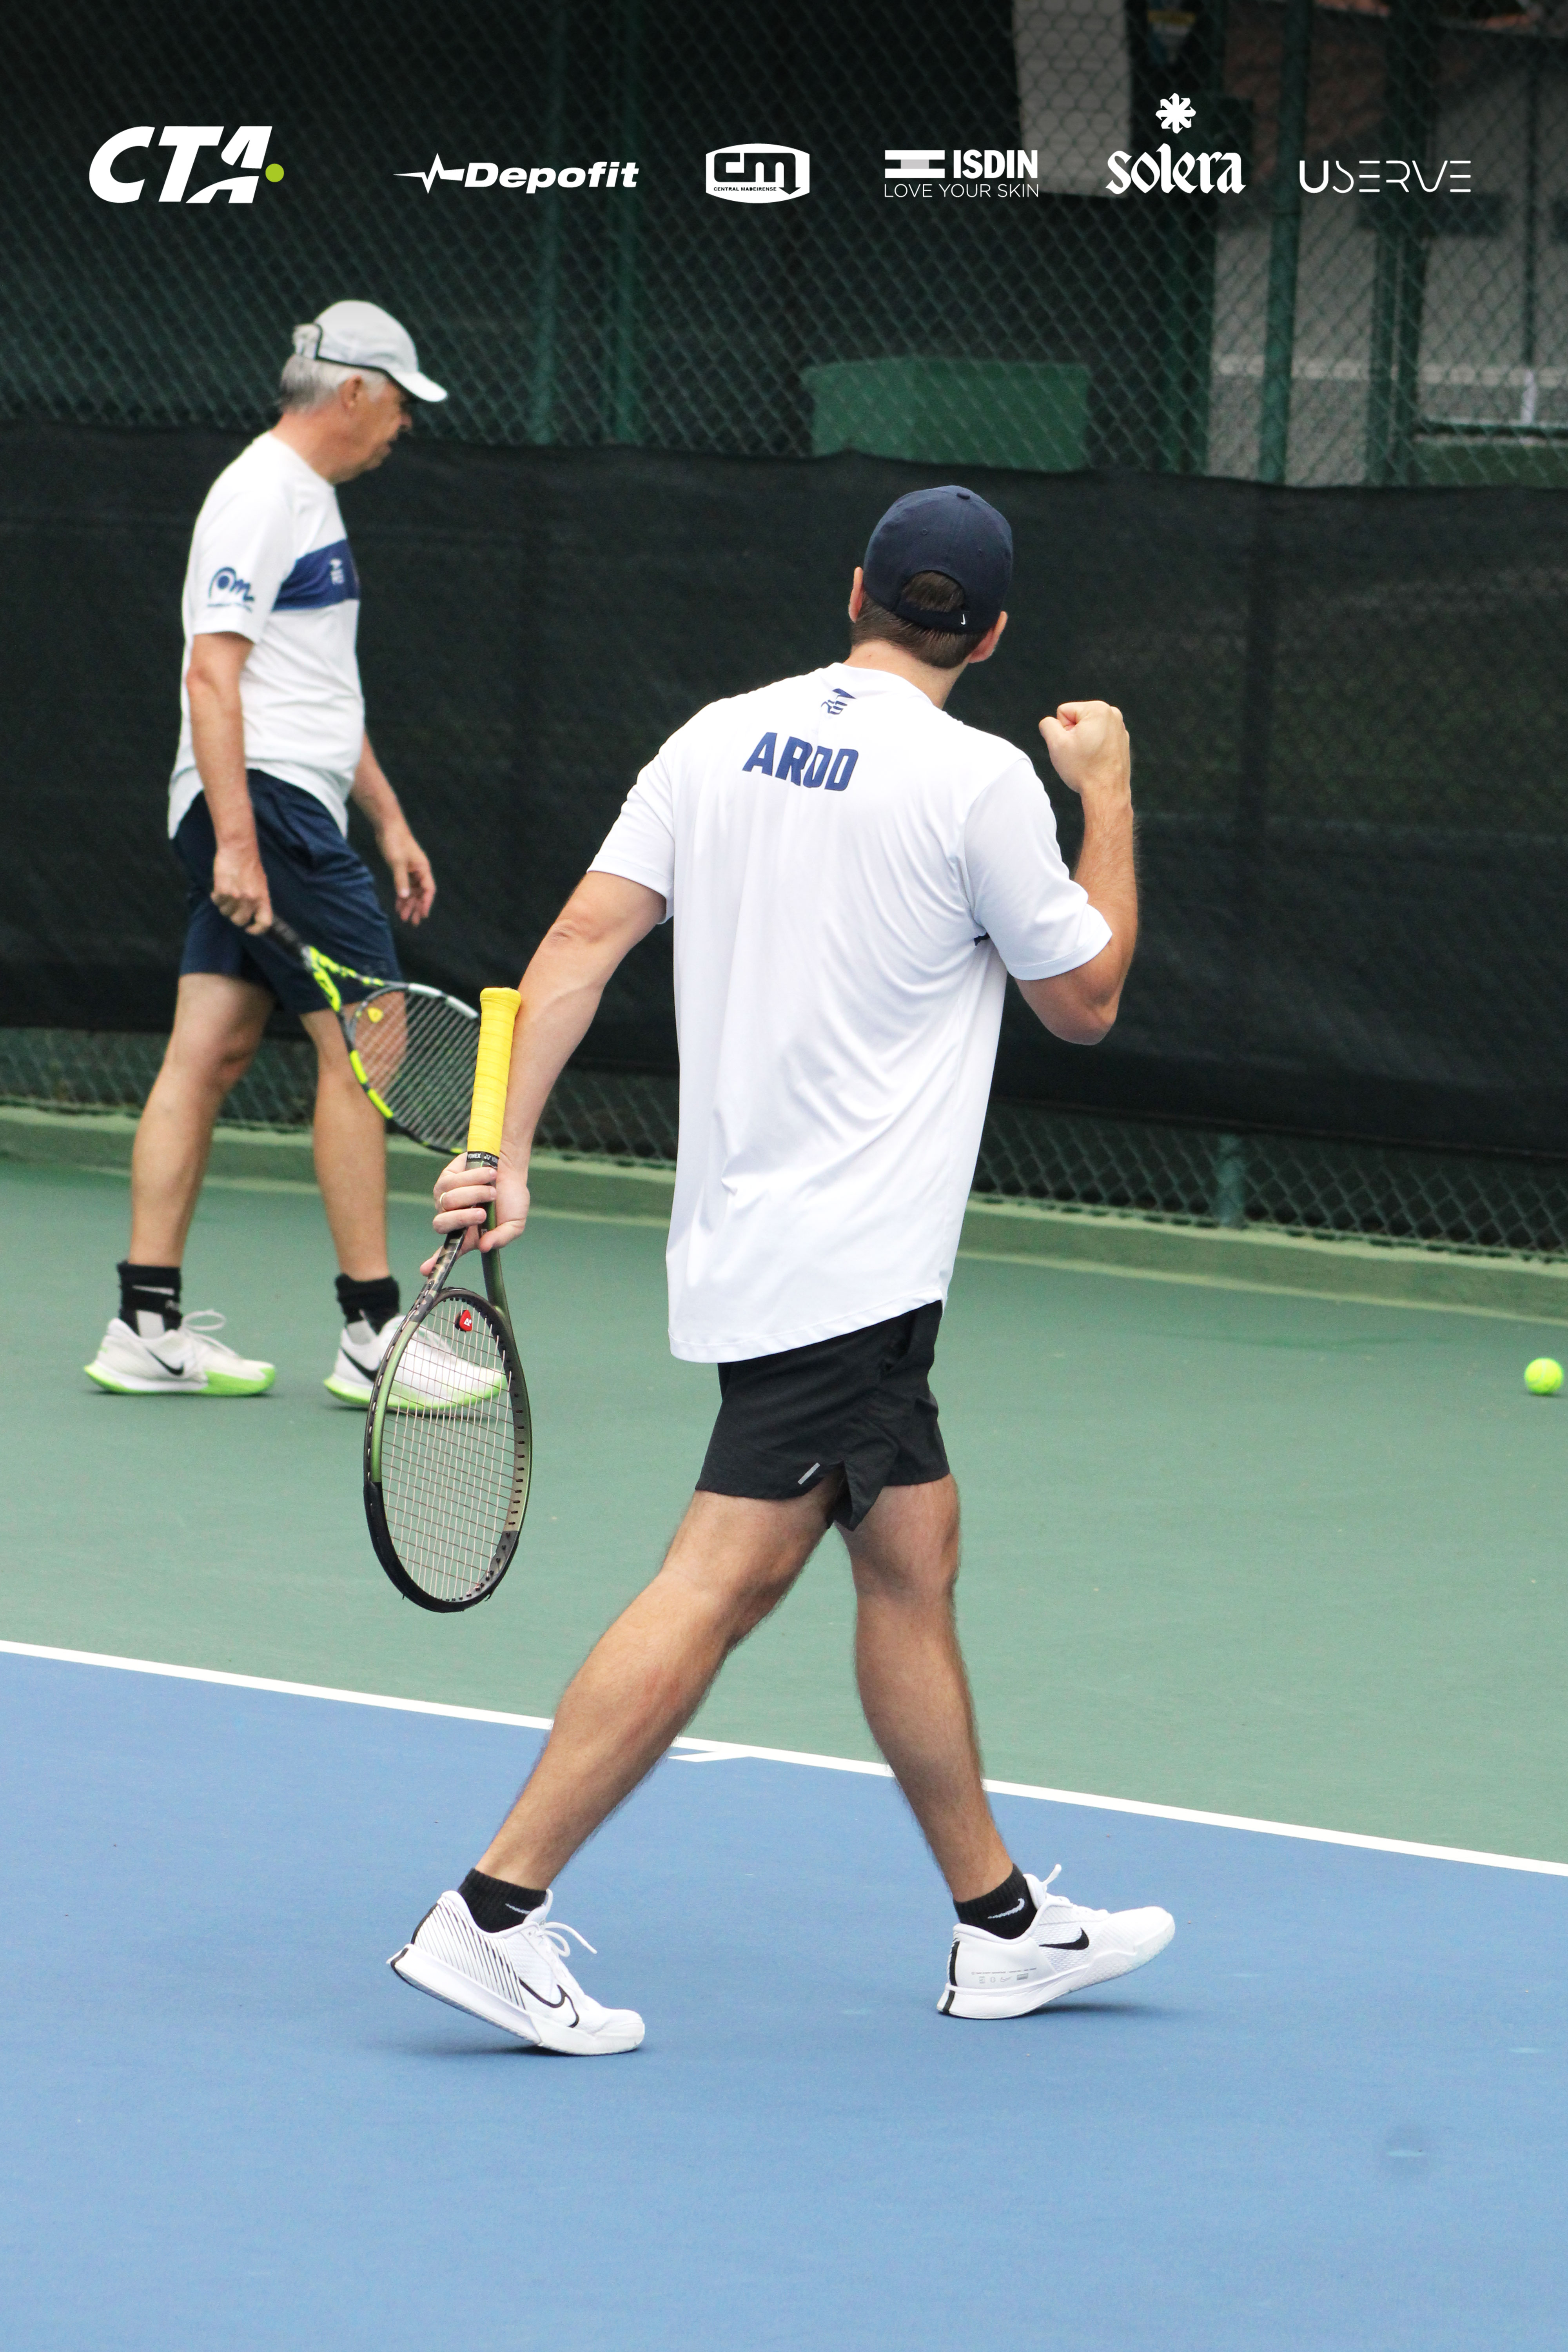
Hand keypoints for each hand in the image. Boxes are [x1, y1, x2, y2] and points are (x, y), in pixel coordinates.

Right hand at [211, 838, 271, 933]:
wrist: (239, 849)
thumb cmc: (251, 865)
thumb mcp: (261, 883)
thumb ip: (258, 899)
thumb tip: (253, 913)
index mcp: (262, 898)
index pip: (264, 923)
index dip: (257, 930)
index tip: (250, 929)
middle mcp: (250, 900)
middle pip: (240, 921)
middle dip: (235, 917)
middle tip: (234, 909)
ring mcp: (235, 897)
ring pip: (226, 912)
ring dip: (225, 906)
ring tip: (227, 893)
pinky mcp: (222, 891)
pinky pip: (217, 902)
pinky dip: (216, 897)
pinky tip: (219, 888)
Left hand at [378, 820, 435, 924]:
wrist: (387, 826)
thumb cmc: (395, 841)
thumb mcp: (397, 862)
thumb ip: (401, 880)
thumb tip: (405, 897)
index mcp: (423, 868)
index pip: (428, 890)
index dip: (426, 903)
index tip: (423, 915)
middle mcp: (419, 871)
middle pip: (421, 893)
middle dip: (417, 908)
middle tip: (413, 922)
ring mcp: (411, 870)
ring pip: (412, 891)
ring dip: (408, 904)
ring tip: (403, 917)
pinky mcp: (403, 869)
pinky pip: (405, 886)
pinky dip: (402, 896)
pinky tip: (398, 905)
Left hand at [422, 1153, 530, 1274]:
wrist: (511, 1169)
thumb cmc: (511, 1199)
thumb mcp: (514, 1224)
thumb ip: (501, 1238)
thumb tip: (484, 1247)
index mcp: (467, 1235)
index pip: (447, 1251)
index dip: (435, 1262)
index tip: (426, 1270)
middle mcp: (452, 1217)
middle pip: (441, 1224)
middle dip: (462, 1218)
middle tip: (482, 1213)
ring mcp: (446, 1198)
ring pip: (450, 1199)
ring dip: (476, 1193)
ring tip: (492, 1190)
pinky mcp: (446, 1178)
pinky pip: (452, 1181)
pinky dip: (474, 1177)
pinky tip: (487, 1175)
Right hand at [1039, 701, 1130, 808]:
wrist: (1107, 793)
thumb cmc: (1083, 769)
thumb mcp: (1056, 744)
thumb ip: (1047, 725)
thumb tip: (1049, 722)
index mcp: (1098, 709)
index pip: (1063, 712)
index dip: (1062, 731)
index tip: (1072, 747)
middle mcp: (1112, 714)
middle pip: (1076, 719)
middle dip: (1073, 735)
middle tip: (1079, 754)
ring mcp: (1119, 727)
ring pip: (1087, 729)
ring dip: (1083, 742)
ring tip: (1088, 758)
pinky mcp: (1122, 740)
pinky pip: (1099, 738)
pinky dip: (1095, 748)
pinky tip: (1097, 761)